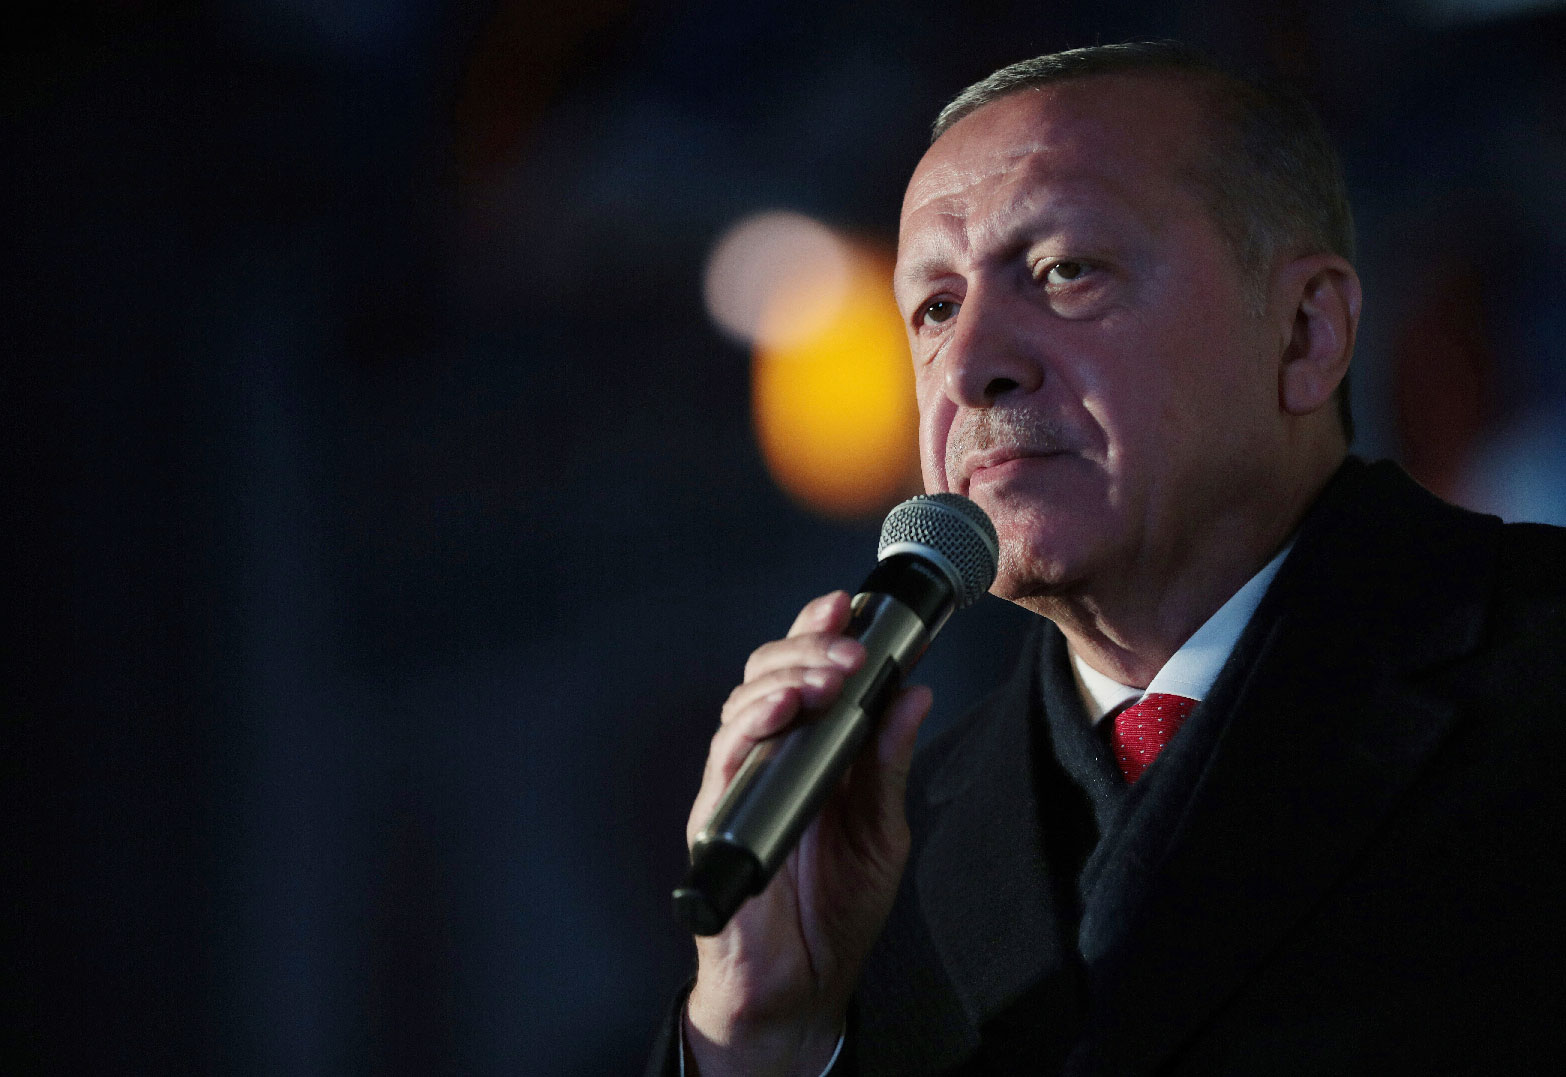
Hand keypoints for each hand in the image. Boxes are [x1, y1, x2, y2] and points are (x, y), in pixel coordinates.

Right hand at [682, 591, 932, 1076]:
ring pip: (745, 702)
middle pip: (770, 674)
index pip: (808, 673)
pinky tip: (782, 710)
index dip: (821, 631)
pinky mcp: (715, 818)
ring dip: (787, 677)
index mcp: (810, 751)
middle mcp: (769, 756)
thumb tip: (913, 692)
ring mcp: (739, 784)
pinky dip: (751, 724)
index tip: (851, 603)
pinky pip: (725, 758)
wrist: (803, 987)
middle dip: (810, 648)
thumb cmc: (835, 910)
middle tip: (852, 649)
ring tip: (829, 675)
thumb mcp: (883, 830)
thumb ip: (890, 762)